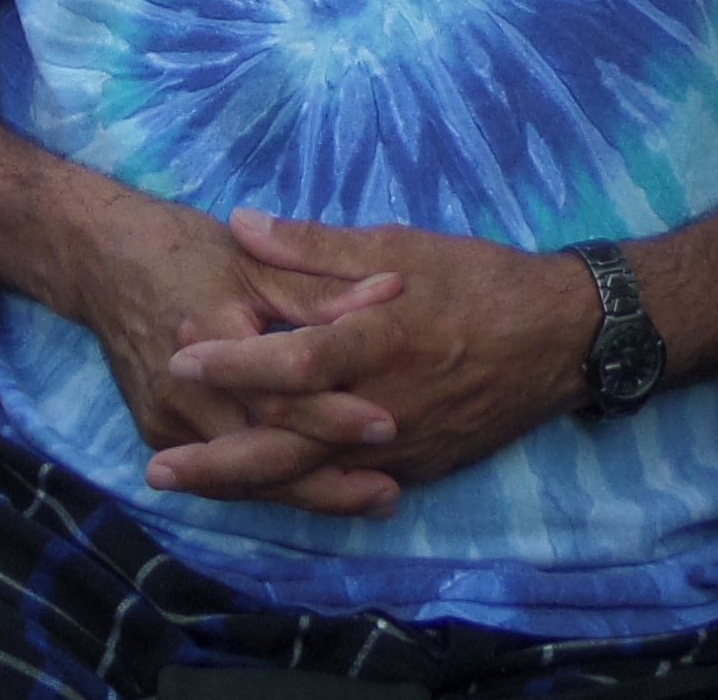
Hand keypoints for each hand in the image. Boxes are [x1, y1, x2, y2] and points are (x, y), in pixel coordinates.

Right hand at [58, 190, 407, 517]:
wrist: (101, 259)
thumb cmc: (185, 250)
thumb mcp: (255, 261)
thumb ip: (320, 288)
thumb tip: (392, 291)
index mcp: (212, 336)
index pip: (278, 393)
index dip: (333, 414)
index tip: (388, 425)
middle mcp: (183, 390)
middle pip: (261, 455)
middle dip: (327, 482)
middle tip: (390, 492)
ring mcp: (164, 419)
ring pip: (241, 476)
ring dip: (303, 493)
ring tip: (369, 499)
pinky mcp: (156, 432)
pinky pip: (217, 473)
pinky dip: (266, 484)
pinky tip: (313, 489)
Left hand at [158, 208, 599, 494]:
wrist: (562, 339)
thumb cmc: (479, 279)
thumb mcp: (399, 244)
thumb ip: (314, 246)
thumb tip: (241, 225)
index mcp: (379, 338)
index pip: (294, 363)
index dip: (233, 364)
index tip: (179, 358)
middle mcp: (385, 404)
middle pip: (290, 446)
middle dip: (218, 461)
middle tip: (156, 466)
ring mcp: (401, 446)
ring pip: (310, 478)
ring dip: (245, 484)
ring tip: (187, 482)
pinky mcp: (415, 468)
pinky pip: (345, 486)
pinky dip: (296, 490)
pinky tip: (254, 491)